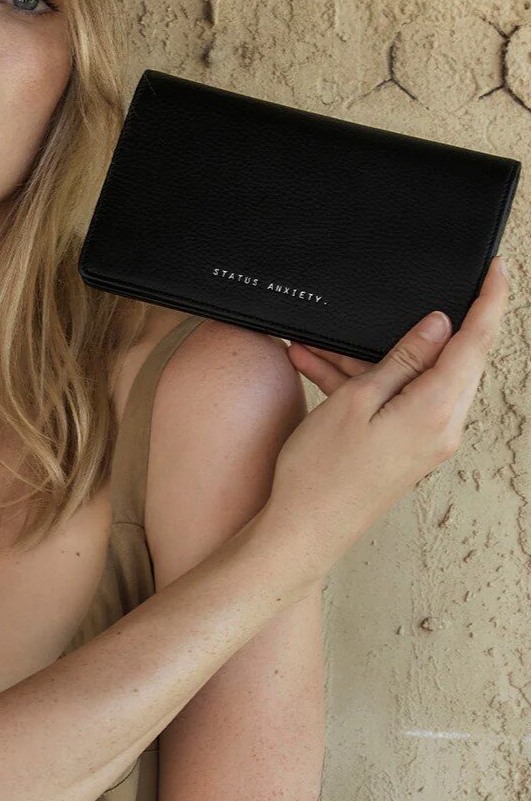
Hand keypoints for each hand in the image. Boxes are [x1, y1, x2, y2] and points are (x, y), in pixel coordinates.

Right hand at [259, 256, 509, 587]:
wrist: (304, 531)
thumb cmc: (321, 473)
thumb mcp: (357, 401)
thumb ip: (403, 359)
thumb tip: (439, 326)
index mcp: (436, 410)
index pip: (476, 342)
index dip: (489, 300)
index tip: (496, 269)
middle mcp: (442, 428)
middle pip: (452, 358)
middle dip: (420, 327)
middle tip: (396, 302)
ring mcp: (426, 441)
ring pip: (416, 378)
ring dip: (376, 358)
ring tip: (322, 347)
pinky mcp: (407, 448)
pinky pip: (398, 400)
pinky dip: (367, 383)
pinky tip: (321, 369)